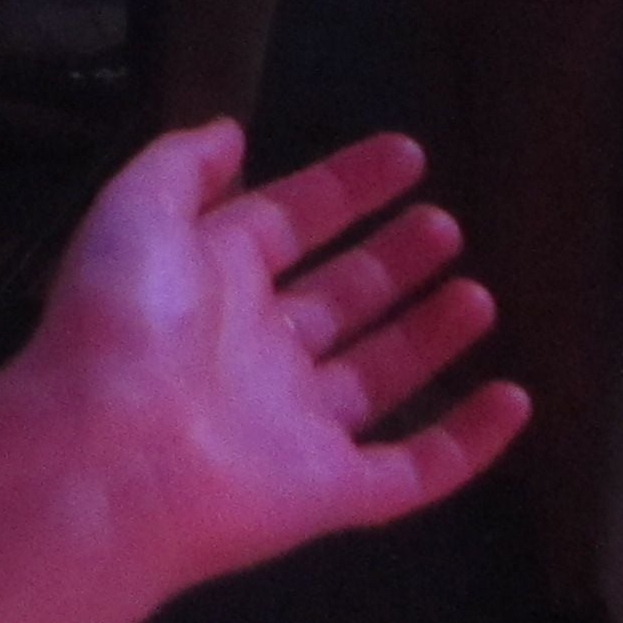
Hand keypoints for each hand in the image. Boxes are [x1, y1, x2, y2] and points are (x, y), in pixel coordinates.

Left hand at [19, 123, 525, 608]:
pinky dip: (469, 440)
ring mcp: (294, 424)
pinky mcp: (331, 491)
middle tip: (446, 226)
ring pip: (379, 375)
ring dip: (430, 335)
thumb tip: (230, 131)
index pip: (288, 221)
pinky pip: (415, 468)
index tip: (407, 155)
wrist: (108, 456)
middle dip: (391, 260)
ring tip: (479, 294)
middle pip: (338, 296)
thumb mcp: (137, 209)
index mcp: (207, 278)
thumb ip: (182, 164)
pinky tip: (514, 400)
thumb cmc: (121, 322)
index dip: (345, 187)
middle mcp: (253, 348)